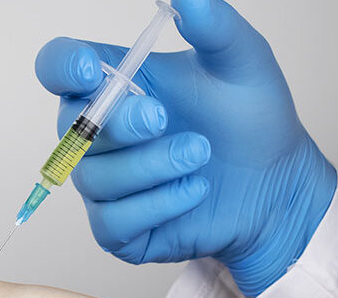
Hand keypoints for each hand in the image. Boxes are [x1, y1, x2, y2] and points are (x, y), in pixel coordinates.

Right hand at [34, 0, 336, 296]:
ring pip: (94, 178)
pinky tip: (193, 191)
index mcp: (117, 84)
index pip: (58, 68)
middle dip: (119, 123)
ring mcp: (108, 185)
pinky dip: (157, 205)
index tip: (90, 71)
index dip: (62, 68)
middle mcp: (103, 134)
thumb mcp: (244, 63)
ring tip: (200, 155)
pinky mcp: (120, 230)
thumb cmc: (254, 121)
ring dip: (152, 166)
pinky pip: (112, 222)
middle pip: (71, 127)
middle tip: (164, 118)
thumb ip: (215, 26)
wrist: (279, 185)